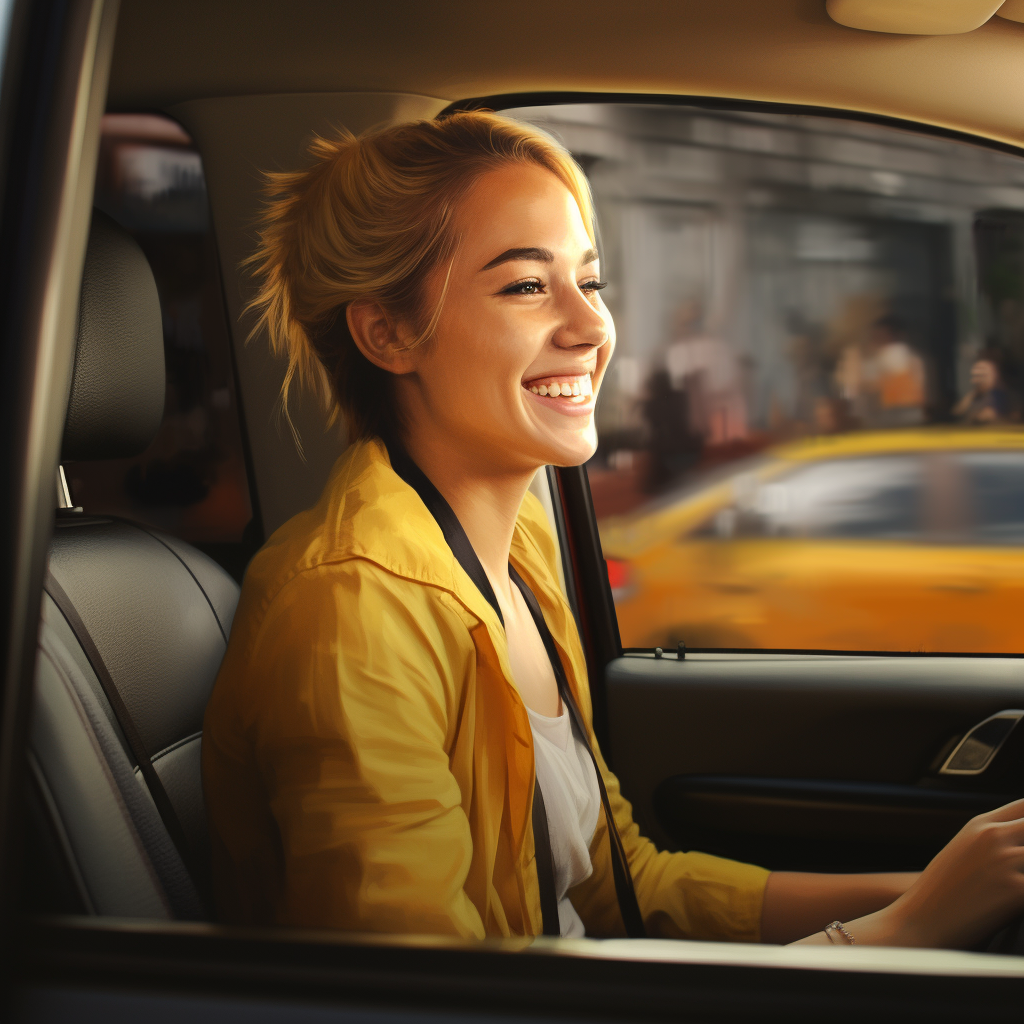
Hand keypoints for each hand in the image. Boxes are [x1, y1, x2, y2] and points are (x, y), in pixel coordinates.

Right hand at [884, 799, 1023, 948]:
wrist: (921, 921)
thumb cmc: (939, 893)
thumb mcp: (961, 851)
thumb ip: (990, 840)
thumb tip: (1016, 844)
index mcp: (980, 825)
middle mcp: (994, 837)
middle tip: (1020, 867)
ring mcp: (1007, 861)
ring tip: (1019, 881)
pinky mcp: (1018, 890)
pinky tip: (1019, 902)